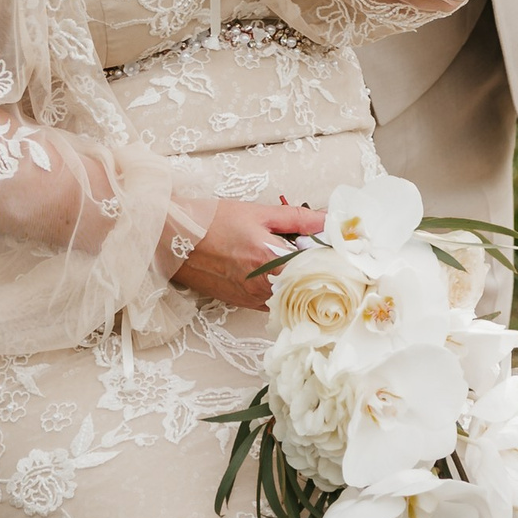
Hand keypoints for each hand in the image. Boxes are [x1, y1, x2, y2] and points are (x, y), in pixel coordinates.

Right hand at [173, 197, 323, 311]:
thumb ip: (297, 219)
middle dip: (323, 271)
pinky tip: (285, 274)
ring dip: (305, 283)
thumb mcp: (258, 213)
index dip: (335, 259)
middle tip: (333, 257)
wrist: (171, 239)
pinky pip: (275, 302)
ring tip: (310, 263)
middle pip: (309, 286)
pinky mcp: (243, 304)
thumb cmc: (211, 222)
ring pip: (293, 297)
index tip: (347, 251)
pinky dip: (286, 290)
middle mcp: (262, 286)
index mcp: (269, 260)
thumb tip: (329, 220)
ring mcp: (252, 299)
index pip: (318, 267)